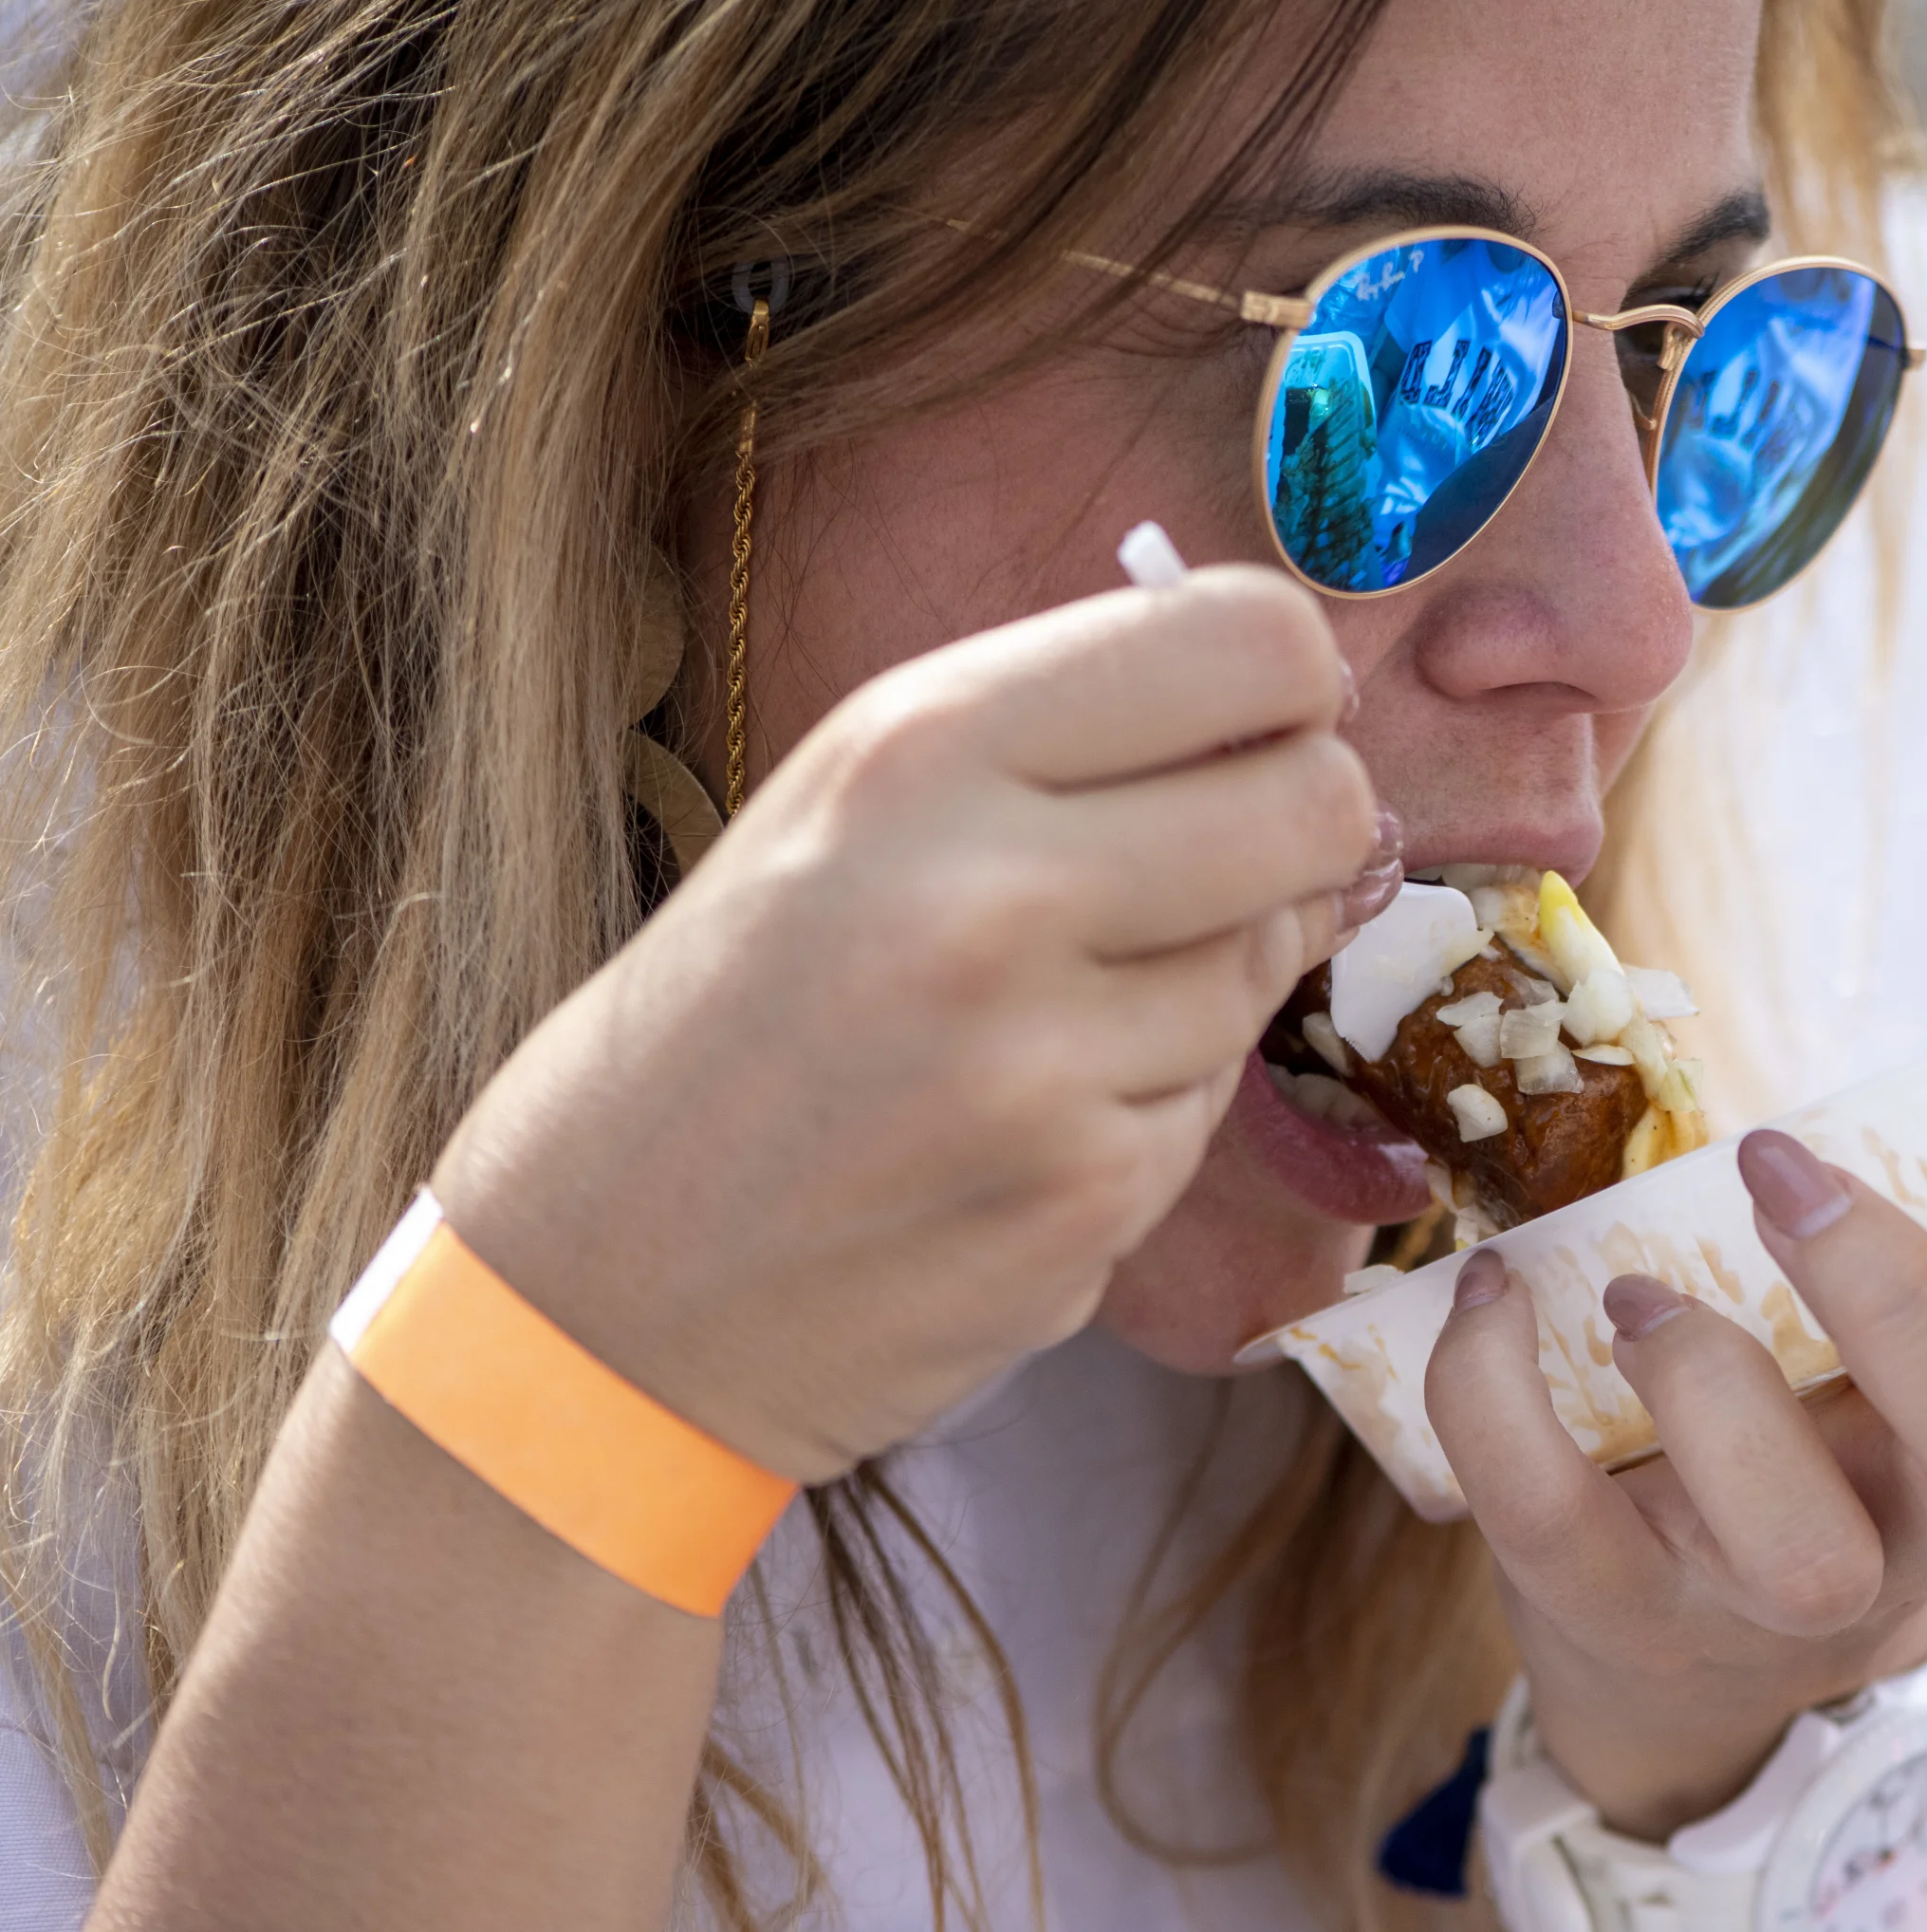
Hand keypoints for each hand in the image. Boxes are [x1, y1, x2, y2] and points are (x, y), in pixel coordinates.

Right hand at [432, 566, 1378, 1480]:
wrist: (603, 1287)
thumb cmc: (739, 1023)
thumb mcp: (856, 811)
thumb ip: (1066, 745)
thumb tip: (1315, 724)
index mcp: (923, 744)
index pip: (1255, 643)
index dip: (1294, 691)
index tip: (1256, 734)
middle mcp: (992, 886)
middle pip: (1317, 801)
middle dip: (1298, 834)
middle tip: (1209, 873)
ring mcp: (1046, 1058)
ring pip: (1269, 964)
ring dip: (1201, 989)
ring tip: (1042, 1025)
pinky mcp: (1087, 1198)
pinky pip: (1215, 1106)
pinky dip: (1150, 1112)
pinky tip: (1022, 1131)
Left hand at [1424, 1127, 1926, 1836]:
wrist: (1667, 1665)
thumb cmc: (1797, 1425)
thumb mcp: (1883, 1342)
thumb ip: (1925, 1228)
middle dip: (1908, 1307)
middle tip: (1788, 1173)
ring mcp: (1781, 1597)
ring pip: (1802, 1545)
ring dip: (1711, 1386)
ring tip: (1631, 1288)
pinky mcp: (1624, 1621)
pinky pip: (1558, 1526)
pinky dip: (1497, 1397)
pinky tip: (1488, 1297)